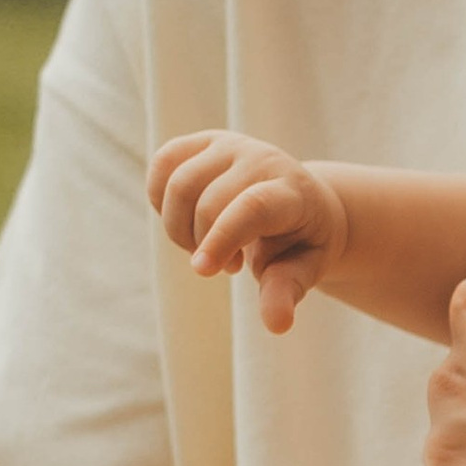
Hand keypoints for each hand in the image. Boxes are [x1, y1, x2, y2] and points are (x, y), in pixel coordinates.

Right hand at [148, 131, 348, 331]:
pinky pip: (162, 164)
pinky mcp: (205, 141)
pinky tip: (187, 219)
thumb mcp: (304, 270)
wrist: (304, 201)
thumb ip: (286, 292)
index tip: (201, 271)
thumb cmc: (301, 243)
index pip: (252, 206)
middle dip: (202, 245)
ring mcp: (231, 145)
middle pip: (207, 202)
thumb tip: (277, 325)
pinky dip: (160, 199)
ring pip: (178, 184)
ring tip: (208, 245)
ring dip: (180, 227)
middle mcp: (262, 159)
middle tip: (228, 266)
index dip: (222, 237)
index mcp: (292, 192)